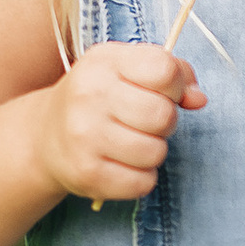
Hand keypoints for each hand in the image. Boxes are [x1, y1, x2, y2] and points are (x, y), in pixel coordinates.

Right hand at [38, 41, 202, 206]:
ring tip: (132, 143)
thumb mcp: (127, 68)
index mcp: (103, 62)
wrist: (45, 135)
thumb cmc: (99, 97)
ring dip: (153, 152)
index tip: (163, 92)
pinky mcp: (87, 174)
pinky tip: (122, 165)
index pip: (164, 70)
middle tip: (146, 123)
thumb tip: (198, 99)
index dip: (175, 85)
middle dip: (165, 123)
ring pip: (155, 153)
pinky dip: (140, 178)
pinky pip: (142, 183)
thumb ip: (172, 72)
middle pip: (163, 116)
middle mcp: (89, 96)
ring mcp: (84, 136)